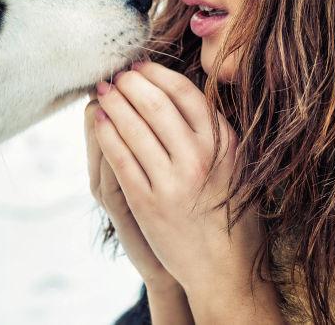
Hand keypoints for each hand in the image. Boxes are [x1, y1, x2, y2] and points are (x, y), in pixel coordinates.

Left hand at [93, 62, 264, 296]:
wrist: (225, 268)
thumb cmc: (230, 211)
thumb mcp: (235, 164)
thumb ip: (213, 131)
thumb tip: (180, 90)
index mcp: (223, 143)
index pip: (185, 92)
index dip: (157, 74)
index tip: (140, 66)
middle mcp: (199, 158)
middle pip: (155, 104)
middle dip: (129, 83)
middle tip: (115, 74)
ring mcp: (172, 181)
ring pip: (134, 127)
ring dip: (113, 102)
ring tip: (102, 91)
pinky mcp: (148, 203)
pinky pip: (120, 159)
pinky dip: (106, 133)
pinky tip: (98, 120)